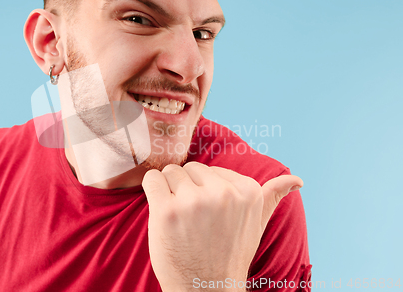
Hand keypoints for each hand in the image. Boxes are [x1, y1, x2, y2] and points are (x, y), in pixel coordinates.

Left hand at [142, 162, 302, 290]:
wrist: (206, 289)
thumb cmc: (230, 254)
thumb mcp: (256, 225)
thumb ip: (272, 198)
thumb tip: (297, 180)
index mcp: (248, 192)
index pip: (210, 169)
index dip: (204, 191)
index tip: (210, 217)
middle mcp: (223, 194)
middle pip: (189, 169)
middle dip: (186, 189)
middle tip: (193, 219)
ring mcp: (194, 202)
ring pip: (170, 173)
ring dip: (168, 191)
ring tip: (179, 219)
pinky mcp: (167, 211)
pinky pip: (152, 180)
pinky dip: (151, 190)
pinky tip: (161, 210)